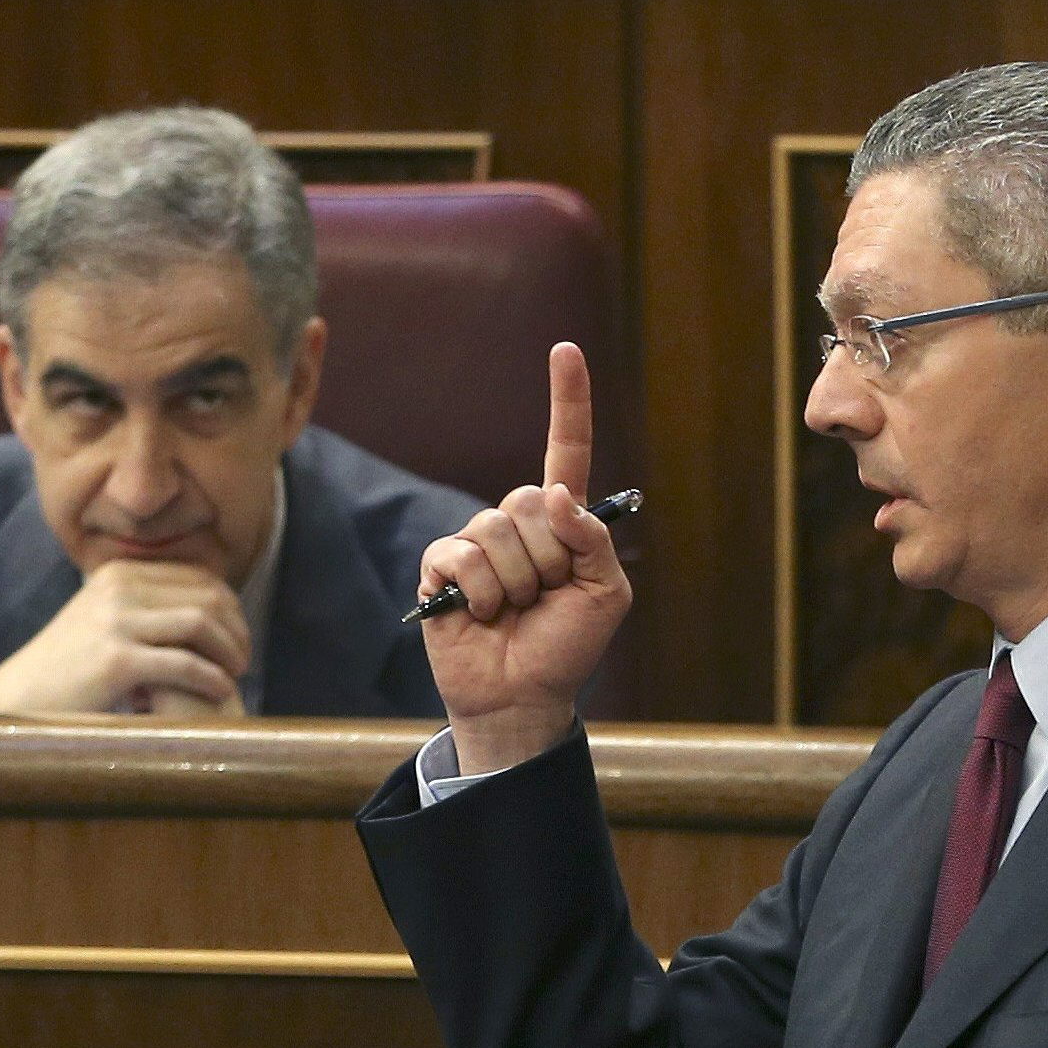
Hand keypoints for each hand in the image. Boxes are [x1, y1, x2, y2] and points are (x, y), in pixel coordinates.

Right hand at [0, 560, 250, 716]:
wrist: (23, 697)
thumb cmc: (70, 669)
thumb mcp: (104, 620)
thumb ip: (143, 607)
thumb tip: (196, 607)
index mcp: (120, 572)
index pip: (197, 576)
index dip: (230, 606)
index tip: (239, 636)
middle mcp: (119, 588)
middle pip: (206, 596)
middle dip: (236, 628)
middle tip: (243, 659)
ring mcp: (117, 622)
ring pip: (200, 623)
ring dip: (229, 651)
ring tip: (237, 675)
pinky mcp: (118, 660)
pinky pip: (184, 663)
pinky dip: (211, 678)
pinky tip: (222, 692)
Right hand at [418, 341, 631, 773]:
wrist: (522, 697)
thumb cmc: (566, 648)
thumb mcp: (606, 593)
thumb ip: (593, 540)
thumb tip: (555, 495)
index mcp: (561, 523)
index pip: (565, 450)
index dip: (568, 401)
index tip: (565, 349)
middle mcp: (517, 523)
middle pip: (529, 501)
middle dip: (547, 557)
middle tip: (544, 597)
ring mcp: (476, 543)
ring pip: (496, 531)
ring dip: (515, 582)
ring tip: (512, 612)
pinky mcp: (441, 568)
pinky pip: (462, 557)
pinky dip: (479, 593)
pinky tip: (478, 615)